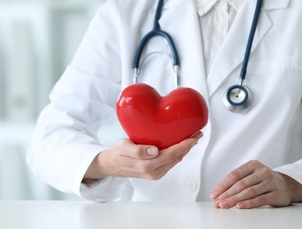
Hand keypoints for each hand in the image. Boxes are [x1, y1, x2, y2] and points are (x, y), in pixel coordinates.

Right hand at [84, 132, 202, 180]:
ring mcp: (156, 173)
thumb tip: (154, 151)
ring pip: (175, 160)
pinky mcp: (156, 172)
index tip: (193, 136)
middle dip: (189, 146)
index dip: (184, 145)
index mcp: (147, 166)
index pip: (171, 154)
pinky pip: (170, 161)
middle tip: (197, 133)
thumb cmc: (117, 154)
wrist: (111, 165)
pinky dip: (178, 153)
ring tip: (192, 137)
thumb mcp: (124, 148)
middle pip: (177, 157)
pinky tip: (180, 145)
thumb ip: (138, 151)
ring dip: (185, 149)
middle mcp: (154, 172)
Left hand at [211, 160, 301, 208]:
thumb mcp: (251, 175)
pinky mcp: (277, 193)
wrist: (286, 185)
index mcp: (252, 165)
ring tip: (224, 205)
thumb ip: (237, 181)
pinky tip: (239, 206)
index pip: (233, 175)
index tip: (213, 194)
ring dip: (234, 200)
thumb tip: (218, 192)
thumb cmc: (262, 180)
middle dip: (226, 194)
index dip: (222, 186)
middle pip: (240, 184)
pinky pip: (260, 199)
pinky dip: (248, 203)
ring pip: (248, 192)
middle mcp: (262, 171)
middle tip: (217, 202)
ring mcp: (270, 182)